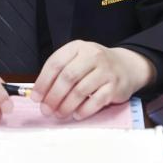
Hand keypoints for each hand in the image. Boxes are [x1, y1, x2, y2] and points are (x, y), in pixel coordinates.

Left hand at [31, 41, 155, 120]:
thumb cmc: (94, 66)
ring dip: (66, 106)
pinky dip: (83, 111)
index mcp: (77, 47)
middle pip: (68, 77)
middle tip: (46, 110)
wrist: (126, 66)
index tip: (36, 97)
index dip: (43, 82)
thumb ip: (60, 72)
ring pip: (80, 90)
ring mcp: (105, 70)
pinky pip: (96, 101)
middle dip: (54, 96)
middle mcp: (92, 55)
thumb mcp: (77, 60)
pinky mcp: (115, 86)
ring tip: (59, 114)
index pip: (56, 63)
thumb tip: (40, 95)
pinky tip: (76, 115)